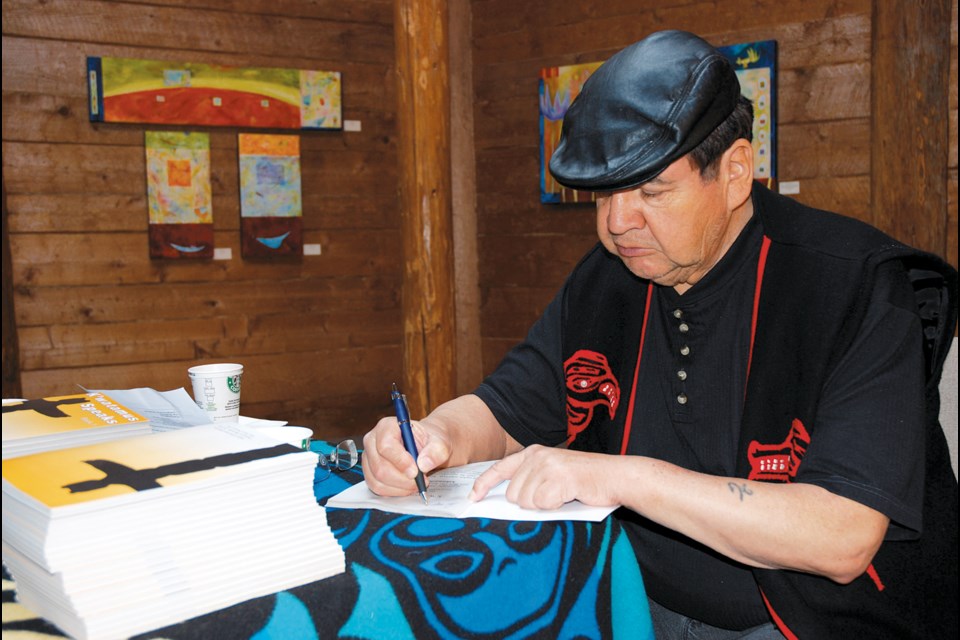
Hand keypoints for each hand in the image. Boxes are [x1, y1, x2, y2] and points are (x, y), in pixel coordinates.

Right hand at [361, 416, 451, 496]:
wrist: (428, 447)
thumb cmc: (430, 440)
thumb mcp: (440, 441)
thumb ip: (436, 450)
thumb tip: (423, 464)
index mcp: (387, 426)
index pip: (386, 445)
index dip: (400, 461)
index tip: (416, 471)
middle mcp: (373, 441)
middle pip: (380, 467)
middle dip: (402, 479)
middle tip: (420, 481)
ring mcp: (369, 458)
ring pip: (378, 480)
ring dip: (400, 487)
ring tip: (416, 483)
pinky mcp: (370, 472)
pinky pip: (377, 488)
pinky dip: (394, 492)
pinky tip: (407, 487)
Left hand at [469, 445, 619, 509]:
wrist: (615, 477)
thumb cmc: (584, 480)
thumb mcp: (553, 473)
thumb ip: (532, 480)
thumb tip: (510, 502)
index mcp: (533, 453)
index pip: (499, 468)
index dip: (483, 484)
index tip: (473, 498)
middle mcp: (537, 456)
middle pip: (513, 494)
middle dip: (528, 503)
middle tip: (551, 497)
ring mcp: (548, 466)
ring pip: (525, 501)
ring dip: (542, 505)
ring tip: (562, 495)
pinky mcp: (558, 478)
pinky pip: (542, 504)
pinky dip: (554, 507)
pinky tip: (568, 497)